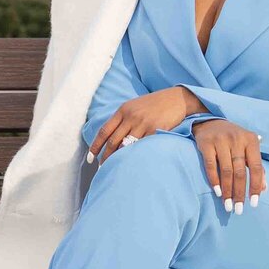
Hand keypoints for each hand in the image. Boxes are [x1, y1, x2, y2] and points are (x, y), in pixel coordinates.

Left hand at [87, 87, 202, 163]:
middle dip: (106, 157)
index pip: (104, 130)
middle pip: (113, 141)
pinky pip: (141, 146)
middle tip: (102, 168)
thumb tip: (111, 137)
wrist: (177, 99)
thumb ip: (124, 119)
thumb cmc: (155, 104)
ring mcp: (143, 123)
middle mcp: (131, 116)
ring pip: (126, 146)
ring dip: (119, 159)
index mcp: (123, 110)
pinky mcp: (154, 130)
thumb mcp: (135, 106)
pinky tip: (132, 163)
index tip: (91, 158)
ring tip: (115, 169)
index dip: (96, 146)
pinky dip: (135, 155)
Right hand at [193, 118, 263, 212]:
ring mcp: (221, 140)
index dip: (255, 186)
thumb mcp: (248, 148)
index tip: (254, 203)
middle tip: (238, 209)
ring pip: (226, 171)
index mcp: (251, 140)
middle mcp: (237, 139)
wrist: (210, 121)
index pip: (256, 167)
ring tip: (228, 205)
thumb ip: (257, 166)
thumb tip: (264, 188)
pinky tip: (218, 192)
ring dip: (227, 191)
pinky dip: (214, 180)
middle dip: (240, 193)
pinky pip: (210, 166)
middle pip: (240, 172)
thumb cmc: (234, 139)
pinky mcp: (206, 143)